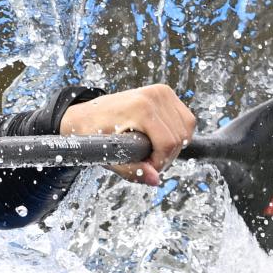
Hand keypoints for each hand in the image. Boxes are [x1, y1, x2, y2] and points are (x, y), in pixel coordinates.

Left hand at [61, 85, 197, 184]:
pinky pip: (186, 119)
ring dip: (173, 146)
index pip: (168, 143)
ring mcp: (161, 91)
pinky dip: (177, 133)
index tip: (146, 167)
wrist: (85, 115)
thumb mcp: (108, 156)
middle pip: (179, 138)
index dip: (160, 162)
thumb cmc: (93, 134)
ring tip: (151, 151)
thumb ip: (133, 170)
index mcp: (141, 108)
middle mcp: (154, 95)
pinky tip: (158, 139)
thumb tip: (155, 180)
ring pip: (187, 129)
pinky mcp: (165, 92)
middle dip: (166, 156)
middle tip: (146, 161)